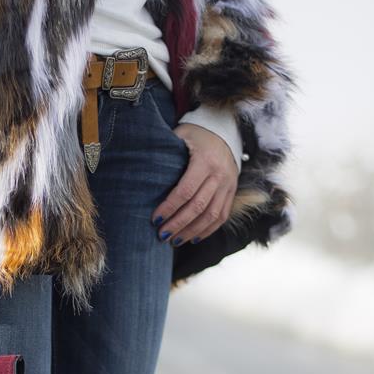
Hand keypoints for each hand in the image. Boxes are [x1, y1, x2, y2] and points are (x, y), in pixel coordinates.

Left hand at [152, 125, 238, 244]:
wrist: (226, 132)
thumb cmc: (196, 135)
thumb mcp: (181, 135)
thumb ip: (166, 150)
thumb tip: (141, 167)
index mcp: (205, 160)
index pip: (186, 190)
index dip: (169, 207)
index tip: (155, 219)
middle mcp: (219, 174)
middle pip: (198, 207)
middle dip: (178, 224)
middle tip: (162, 235)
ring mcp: (228, 185)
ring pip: (211, 215)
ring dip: (192, 231)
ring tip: (175, 241)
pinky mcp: (232, 192)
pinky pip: (222, 216)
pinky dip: (208, 230)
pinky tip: (193, 238)